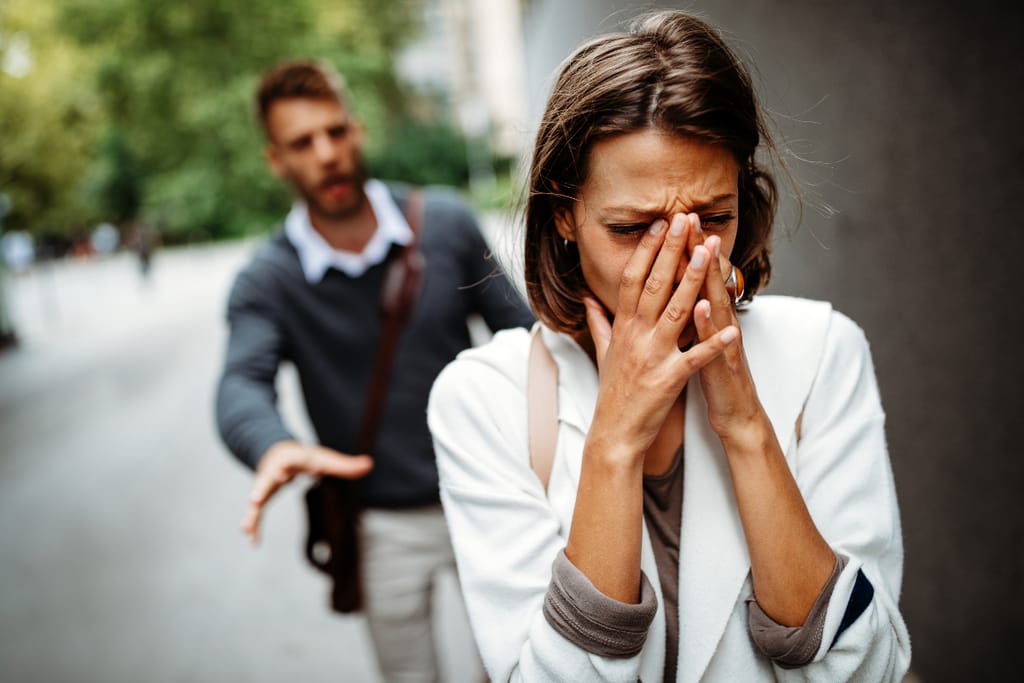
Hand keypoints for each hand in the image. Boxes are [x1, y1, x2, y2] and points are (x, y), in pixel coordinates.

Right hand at [241, 440, 372, 544]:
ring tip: (246, 529)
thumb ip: (345, 465)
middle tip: (255, 498)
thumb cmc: (305, 457)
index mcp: (292, 459)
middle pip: (267, 479)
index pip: (292, 462)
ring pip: (256, 498)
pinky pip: (255, 512)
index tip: (288, 474)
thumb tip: (370, 464)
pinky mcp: (260, 496)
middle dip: (262, 488)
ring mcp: (264, 484)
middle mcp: (274, 471)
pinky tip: (252, 541)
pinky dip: (253, 525)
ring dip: (251, 513)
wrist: (277, 451)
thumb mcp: (324, 458)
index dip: (291, 468)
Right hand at [584, 214, 738, 460]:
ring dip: (694, 280)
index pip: (633, 279)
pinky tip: (734, 328)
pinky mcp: (668, 379)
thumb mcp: (603, 352)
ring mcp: (652, 356)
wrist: (614, 433)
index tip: (660, 225)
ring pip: (675, 311)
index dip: (647, 250)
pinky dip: (714, 343)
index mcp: (623, 327)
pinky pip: (695, 358)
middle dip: (671, 251)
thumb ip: (598, 321)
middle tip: (684, 220)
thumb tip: (587, 298)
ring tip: (708, 253)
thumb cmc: (612, 393)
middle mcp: (636, 336)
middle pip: (654, 285)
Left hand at [691, 233, 766, 441]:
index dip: (684, 250)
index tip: (670, 221)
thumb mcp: (697, 342)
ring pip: (719, 304)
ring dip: (712, 277)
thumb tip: (676, 294)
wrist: (738, 414)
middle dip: (699, 250)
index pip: (694, 277)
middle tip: (690, 217)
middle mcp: (720, 323)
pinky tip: (701, 306)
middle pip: (709, 281)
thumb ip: (687, 316)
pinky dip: (709, 324)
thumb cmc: (713, 376)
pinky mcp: (725, 365)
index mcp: (707, 317)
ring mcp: (724, 342)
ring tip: (704, 249)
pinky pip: (715, 343)